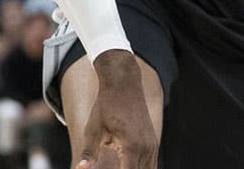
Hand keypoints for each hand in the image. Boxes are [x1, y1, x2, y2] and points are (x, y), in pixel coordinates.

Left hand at [78, 51, 156, 168]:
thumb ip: (90, 152)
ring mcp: (152, 147)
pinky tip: (130, 168)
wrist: (123, 83)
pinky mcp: (153, 144)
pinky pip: (151, 166)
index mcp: (130, 147)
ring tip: (120, 168)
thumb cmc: (105, 106)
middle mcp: (145, 149)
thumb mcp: (93, 128)